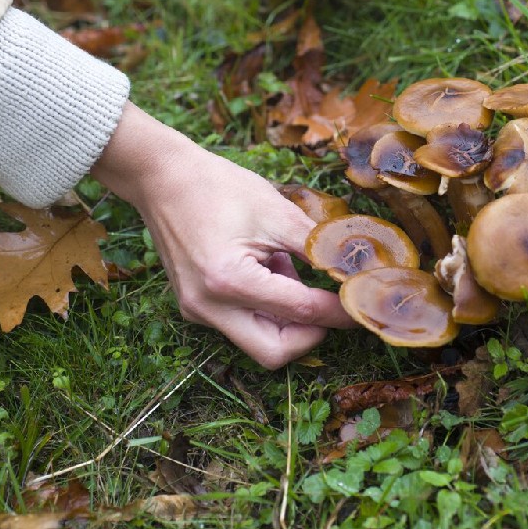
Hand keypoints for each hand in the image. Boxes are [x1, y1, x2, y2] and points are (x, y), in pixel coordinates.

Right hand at [91, 102, 355, 368]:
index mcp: (229, 281)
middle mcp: (208, 307)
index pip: (300, 311)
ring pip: (257, 341)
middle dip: (310, 333)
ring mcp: (197, 311)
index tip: (365, 303)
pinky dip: (265, 308)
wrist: (162, 177)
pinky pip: (240, 324)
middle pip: (274, 351)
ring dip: (287, 319)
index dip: (339, 310)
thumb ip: (318, 248)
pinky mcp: (194, 307)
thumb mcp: (277, 213)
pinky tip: (266, 268)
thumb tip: (356, 273)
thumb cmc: (218, 187)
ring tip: (288, 268)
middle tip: (333, 304)